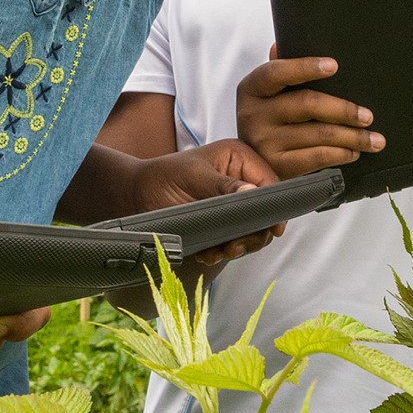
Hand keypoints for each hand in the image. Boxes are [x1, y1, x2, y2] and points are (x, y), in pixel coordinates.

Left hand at [132, 140, 286, 262]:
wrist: (137, 196)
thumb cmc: (164, 176)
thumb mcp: (195, 177)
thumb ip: (224, 186)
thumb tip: (252, 191)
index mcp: (239, 159)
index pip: (270, 183)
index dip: (274, 207)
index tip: (273, 229)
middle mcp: (241, 181)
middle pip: (265, 212)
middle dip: (253, 234)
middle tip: (233, 248)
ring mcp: (233, 204)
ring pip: (252, 230)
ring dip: (237, 246)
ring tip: (218, 252)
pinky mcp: (224, 223)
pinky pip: (235, 240)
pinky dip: (223, 251)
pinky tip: (207, 253)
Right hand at [236, 51, 381, 178]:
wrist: (253, 165)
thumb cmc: (270, 120)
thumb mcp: (268, 94)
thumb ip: (279, 72)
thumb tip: (280, 45)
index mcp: (251, 89)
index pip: (277, 73)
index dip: (305, 67)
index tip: (333, 65)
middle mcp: (252, 115)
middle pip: (306, 104)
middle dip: (343, 110)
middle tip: (367, 115)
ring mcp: (264, 143)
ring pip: (319, 134)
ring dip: (353, 137)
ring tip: (373, 138)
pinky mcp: (277, 166)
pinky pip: (318, 157)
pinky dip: (341, 154)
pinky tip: (353, 151)